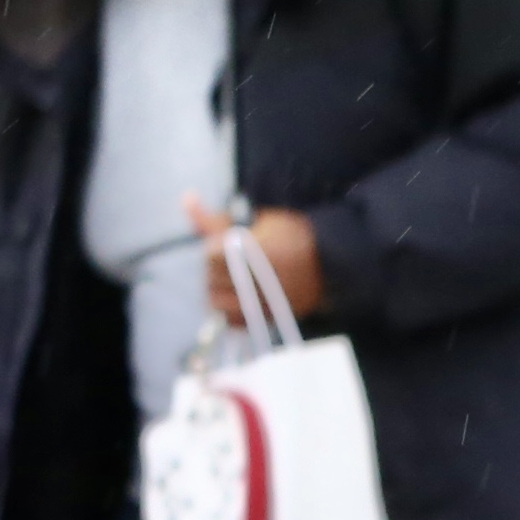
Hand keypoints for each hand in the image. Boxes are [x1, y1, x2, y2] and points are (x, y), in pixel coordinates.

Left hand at [187, 198, 326, 325]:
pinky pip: (237, 321)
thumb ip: (218, 219)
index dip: (213, 250)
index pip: (212, 256)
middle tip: (226, 262)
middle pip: (213, 280)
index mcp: (256, 250)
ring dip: (218, 291)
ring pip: (220, 303)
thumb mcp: (257, 219)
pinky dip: (231, 312)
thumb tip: (187, 198)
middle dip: (213, 270)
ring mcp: (266, 301)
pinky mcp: (272, 316)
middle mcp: (260, 278)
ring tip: (229, 281)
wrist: (332, 258)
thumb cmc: (292, 232)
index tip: (224, 245)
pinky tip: (237, 299)